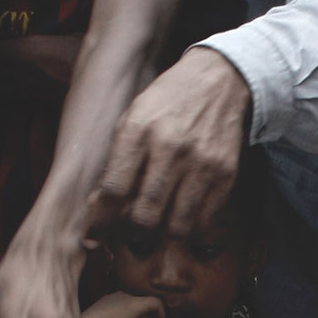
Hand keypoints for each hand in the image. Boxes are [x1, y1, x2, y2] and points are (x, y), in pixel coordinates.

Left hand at [93, 48, 249, 238]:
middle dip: (133, 235)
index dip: (99, 222)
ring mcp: (201, 163)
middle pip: (146, 215)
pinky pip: (207, 220)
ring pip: (178, 225)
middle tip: (131, 235)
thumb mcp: (133, 118)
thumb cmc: (168, 101)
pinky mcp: (226, 173)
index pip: (113, 190)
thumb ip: (118, 160)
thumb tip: (101, 207)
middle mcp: (170, 148)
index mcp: (138, 131)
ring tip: (158, 229)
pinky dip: (193, 230)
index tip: (92, 238)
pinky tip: (185, 221)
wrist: (219, 80)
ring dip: (164, 236)